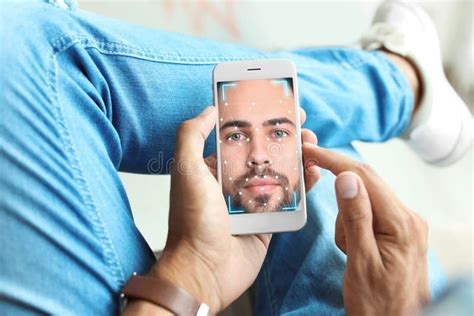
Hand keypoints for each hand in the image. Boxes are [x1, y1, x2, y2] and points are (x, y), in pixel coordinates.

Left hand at [146, 106, 319, 312]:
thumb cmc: (193, 221)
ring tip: (313, 145)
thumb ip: (192, 135)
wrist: (204, 270)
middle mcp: (233, 184)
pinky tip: (314, 173)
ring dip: (298, 158)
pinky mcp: (267, 221)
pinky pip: (288, 200)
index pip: (241, 139)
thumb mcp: (186, 169)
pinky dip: (303, 186)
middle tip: (303, 127)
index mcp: (213, 169)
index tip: (279, 108)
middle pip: (265, 155)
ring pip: (281, 175)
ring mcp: (252, 203)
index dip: (260, 123)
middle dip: (285, 139)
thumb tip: (209, 109)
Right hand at [304, 145, 429, 314]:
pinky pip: (369, 214)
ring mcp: (405, 224)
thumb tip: (348, 178)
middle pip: (366, 183)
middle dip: (339, 189)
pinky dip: (353, 226)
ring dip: (347, 219)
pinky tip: (356, 251)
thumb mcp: (361, 262)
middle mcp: (408, 217)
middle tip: (320, 191)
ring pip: (364, 200)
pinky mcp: (398, 231)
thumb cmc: (379, 304)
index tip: (310, 151)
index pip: (364, 177)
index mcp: (401, 222)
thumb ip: (356, 218)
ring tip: (349, 251)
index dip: (334, 160)